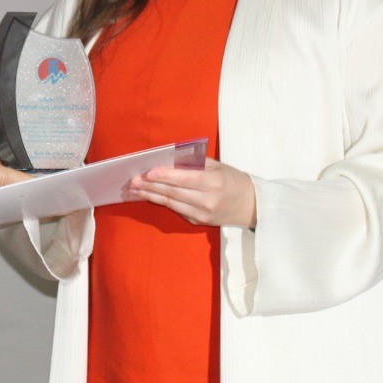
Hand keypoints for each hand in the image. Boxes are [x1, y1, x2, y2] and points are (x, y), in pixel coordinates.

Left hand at [125, 159, 255, 229]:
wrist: (250, 206)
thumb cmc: (233, 180)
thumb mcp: (217, 166)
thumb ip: (194, 163)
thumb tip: (169, 159)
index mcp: (214, 183)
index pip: (184, 179)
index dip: (165, 176)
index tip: (148, 172)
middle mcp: (207, 201)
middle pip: (173, 193)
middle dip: (151, 186)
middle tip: (133, 181)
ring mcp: (202, 214)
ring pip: (171, 203)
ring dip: (151, 195)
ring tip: (135, 189)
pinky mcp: (198, 222)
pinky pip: (176, 210)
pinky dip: (162, 202)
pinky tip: (149, 196)